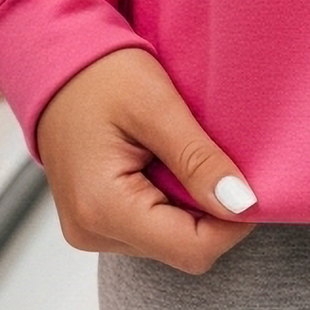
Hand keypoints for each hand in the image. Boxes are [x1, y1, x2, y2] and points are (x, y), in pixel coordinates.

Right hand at [36, 48, 255, 273]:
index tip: (254, 180)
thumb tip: (242, 205)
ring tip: (186, 151)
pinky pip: (151, 225)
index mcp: (102, 208)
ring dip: (192, 202)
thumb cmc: (101, 73)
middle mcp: (91, 231)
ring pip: (170, 238)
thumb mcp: (157, 107)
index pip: (192, 248)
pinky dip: (172, 198)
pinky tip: (169, 160)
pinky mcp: (95, 219)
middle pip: (182, 247)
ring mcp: (90, 229)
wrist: (55, 60)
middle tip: (220, 155)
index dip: (234, 221)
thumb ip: (199, 160)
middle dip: (213, 209)